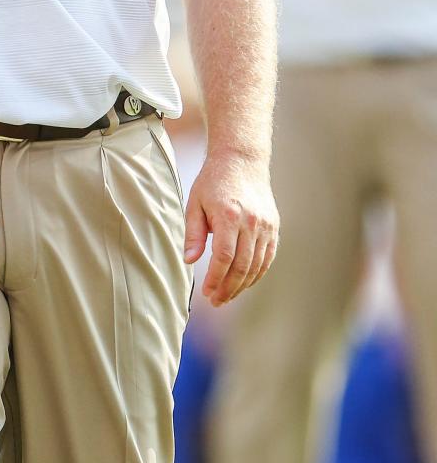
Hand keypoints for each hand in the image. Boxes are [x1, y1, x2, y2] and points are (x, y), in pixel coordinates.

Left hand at [183, 151, 277, 305]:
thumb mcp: (195, 203)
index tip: (206, 292)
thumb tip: (189, 261)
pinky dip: (256, 274)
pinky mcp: (273, 227)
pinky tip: (244, 283)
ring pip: (257, 265)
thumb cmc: (213, 182)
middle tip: (216, 301)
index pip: (224, 257)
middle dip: (228, 288)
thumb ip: (193, 234)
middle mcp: (251, 223)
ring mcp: (266, 226)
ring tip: (227, 296)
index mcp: (230, 216)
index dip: (215, 279)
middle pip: (242, 266)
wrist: (241, 161)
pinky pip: (267, 258)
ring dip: (242, 285)